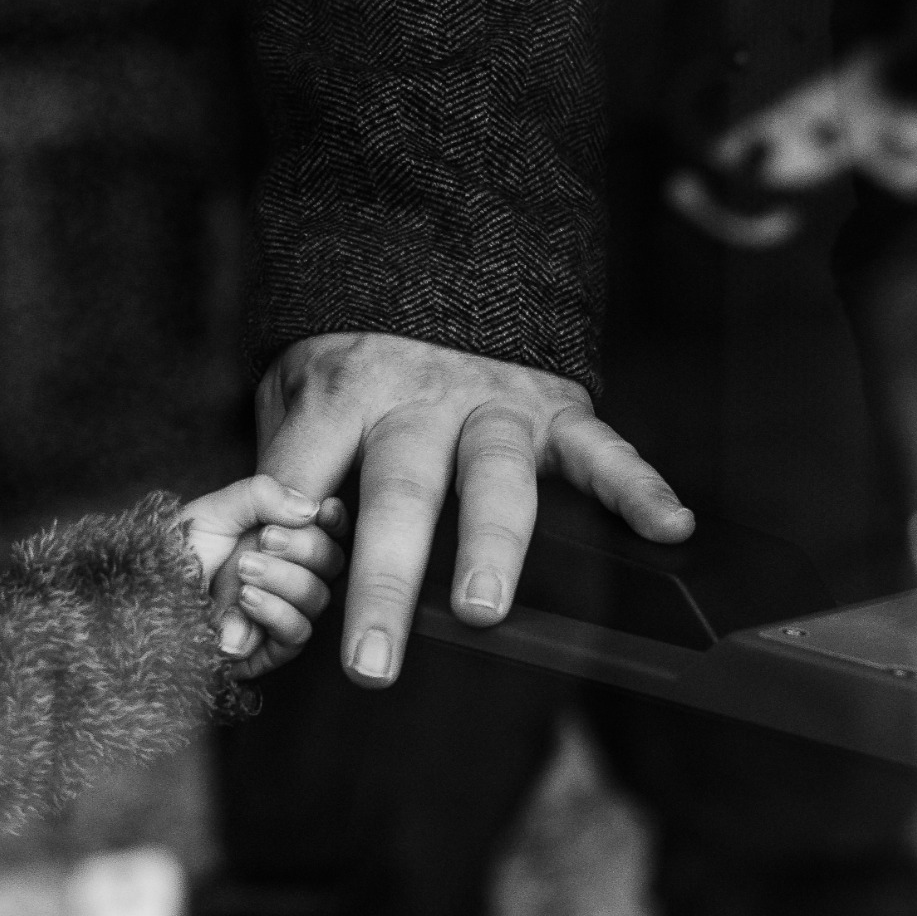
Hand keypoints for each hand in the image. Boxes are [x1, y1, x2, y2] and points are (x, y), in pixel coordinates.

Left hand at [180, 475, 347, 679]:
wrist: (139, 597)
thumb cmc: (174, 553)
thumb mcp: (216, 511)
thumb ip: (262, 495)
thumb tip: (311, 508)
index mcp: (282, 540)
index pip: (331, 531)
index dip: (336, 521)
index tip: (325, 510)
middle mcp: (287, 576)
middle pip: (332, 565)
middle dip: (305, 548)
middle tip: (265, 539)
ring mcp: (278, 615)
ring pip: (317, 600)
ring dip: (286, 580)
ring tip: (244, 569)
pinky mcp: (265, 652)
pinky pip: (296, 636)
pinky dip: (275, 613)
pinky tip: (246, 599)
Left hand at [254, 333, 692, 687]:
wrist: (441, 256)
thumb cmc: (359, 353)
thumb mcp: (294, 390)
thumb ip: (279, 473)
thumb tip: (249, 575)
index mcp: (343, 395)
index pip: (303, 476)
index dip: (278, 538)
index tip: (256, 604)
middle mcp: (418, 400)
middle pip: (399, 494)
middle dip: (385, 581)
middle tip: (372, 659)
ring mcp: (494, 404)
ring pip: (494, 476)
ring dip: (490, 544)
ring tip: (482, 609)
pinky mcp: (556, 407)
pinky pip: (602, 448)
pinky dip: (637, 486)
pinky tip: (667, 526)